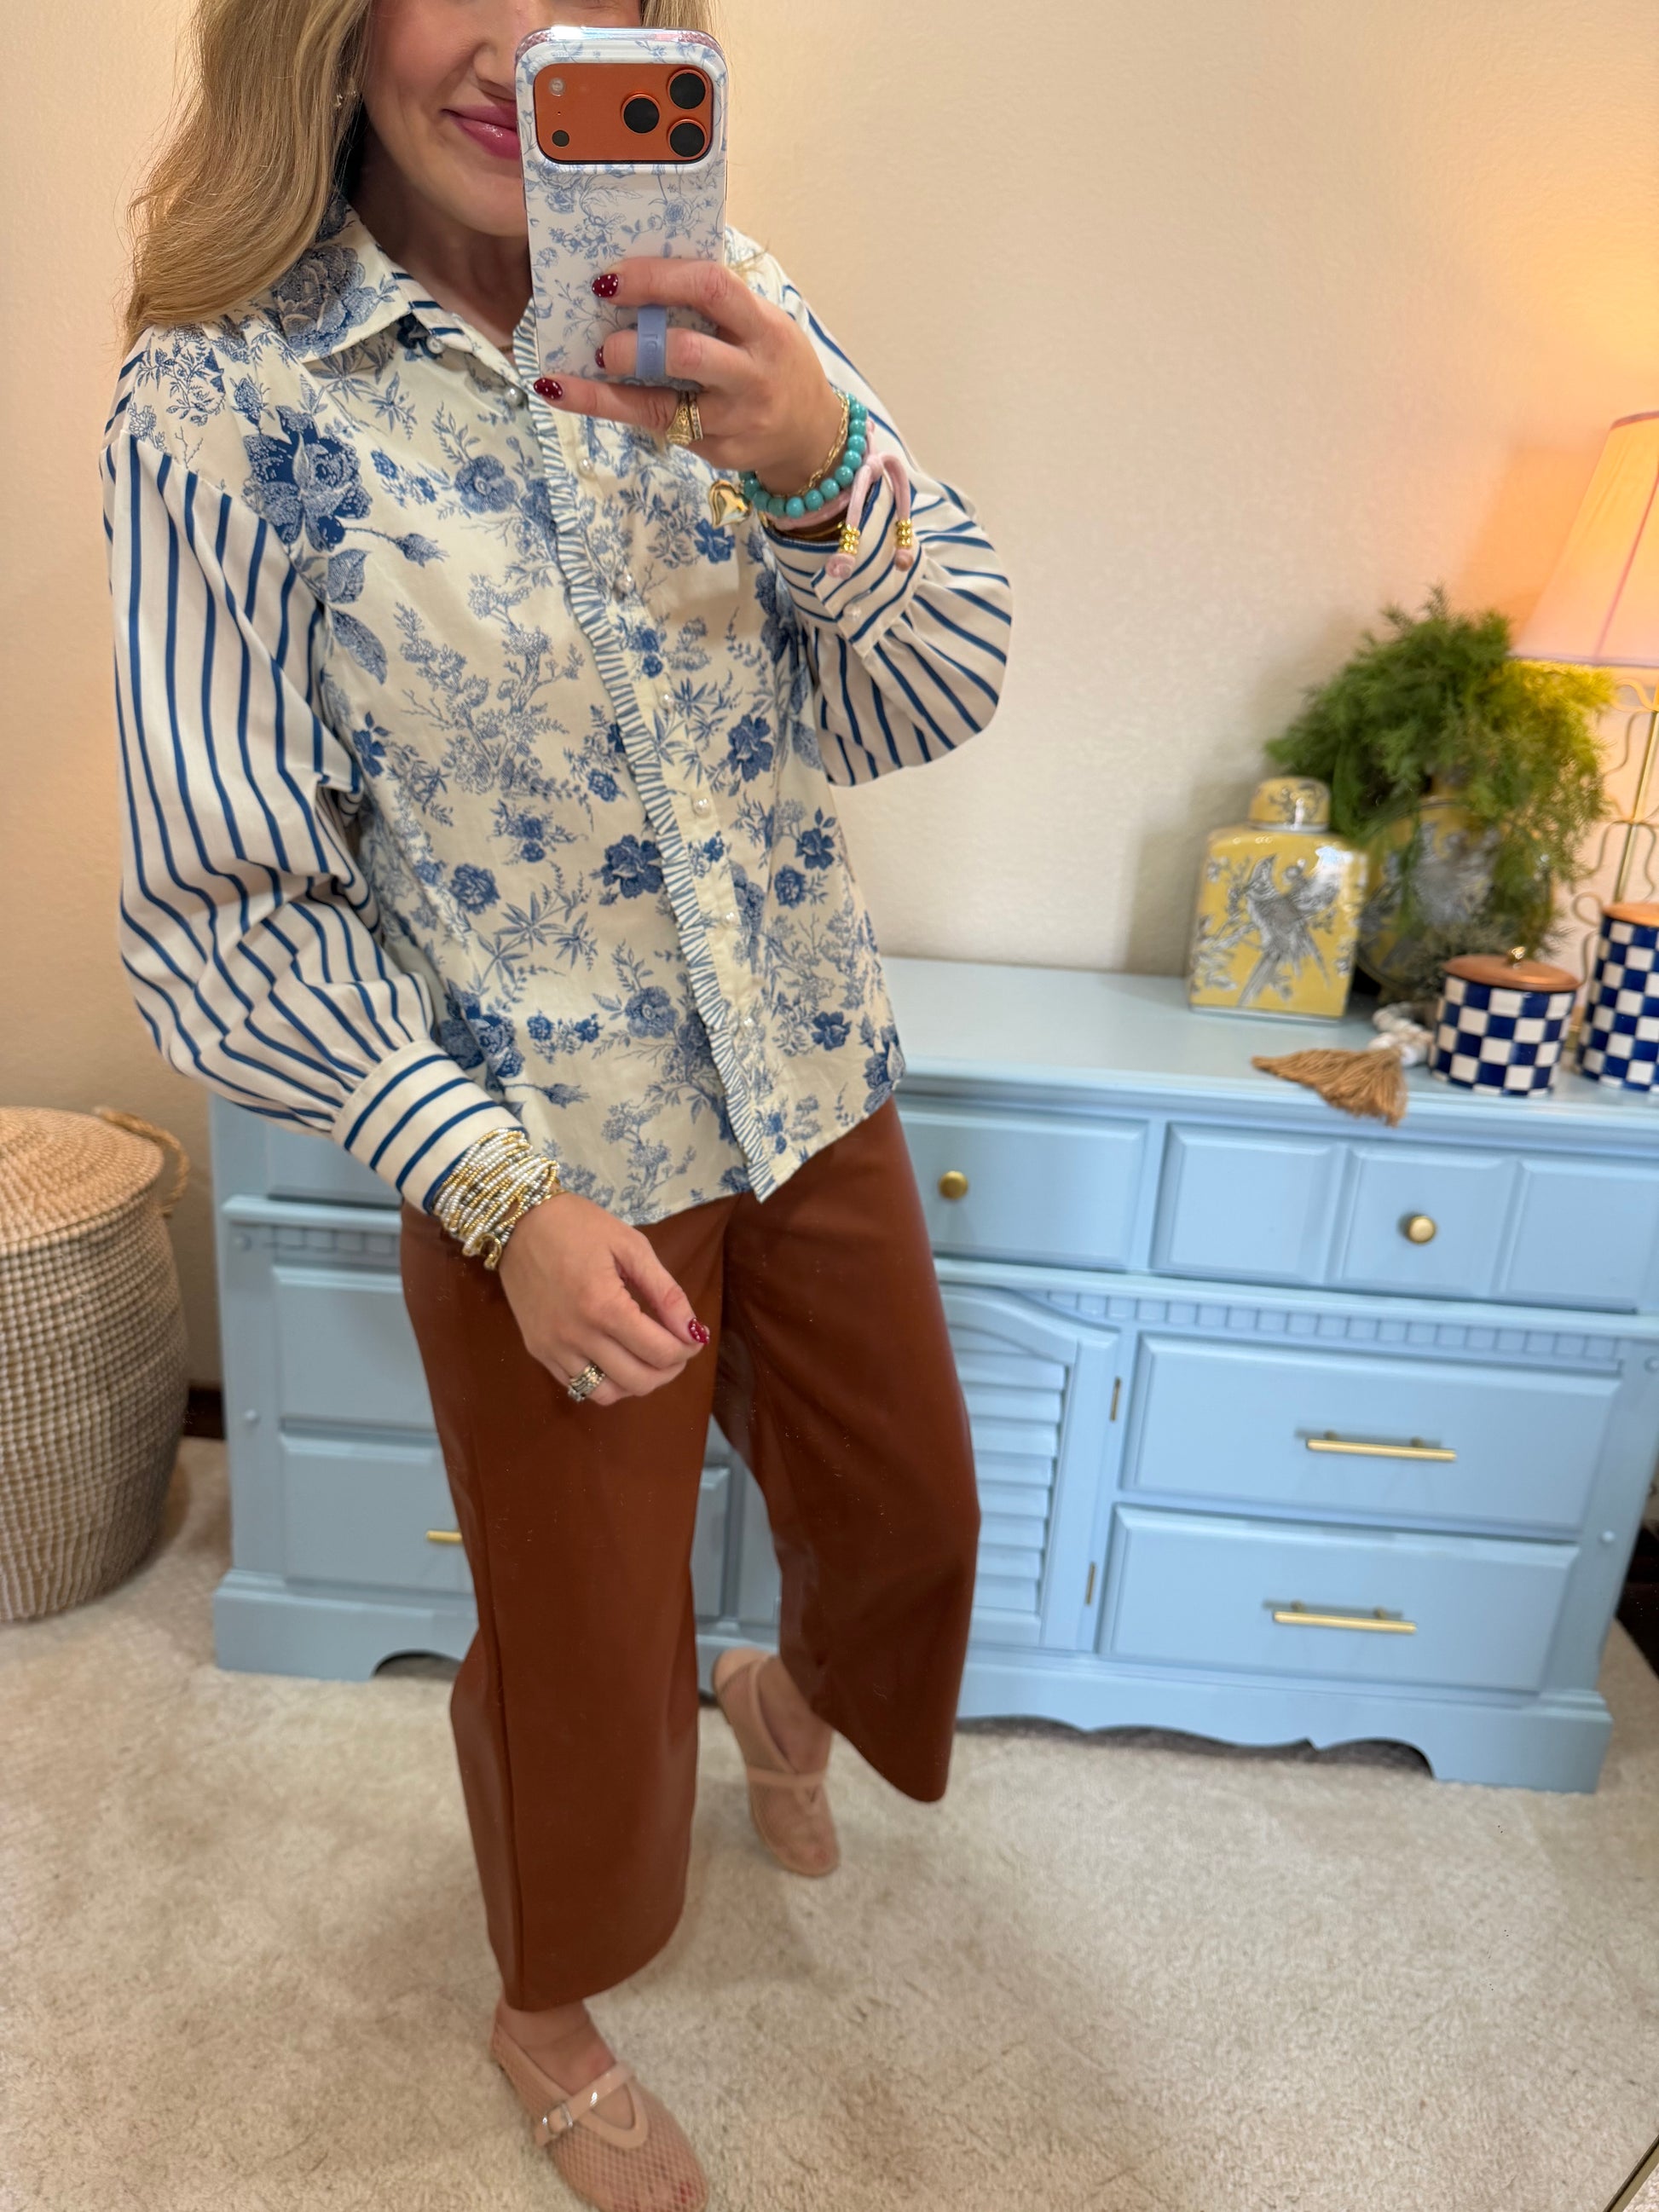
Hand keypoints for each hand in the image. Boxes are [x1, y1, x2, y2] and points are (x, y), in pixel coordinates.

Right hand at [497, 1190, 708, 1408]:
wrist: (517, 1221)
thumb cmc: (578, 1225)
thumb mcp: (631, 1246)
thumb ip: (665, 1292)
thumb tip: (693, 1330)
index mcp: (604, 1306)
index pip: (659, 1352)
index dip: (686, 1350)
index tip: (694, 1337)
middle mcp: (577, 1336)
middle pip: (638, 1381)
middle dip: (668, 1370)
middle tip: (676, 1349)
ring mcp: (553, 1348)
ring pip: (607, 1394)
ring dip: (636, 1383)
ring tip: (646, 1358)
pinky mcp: (537, 1350)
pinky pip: (577, 1387)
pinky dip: (604, 1382)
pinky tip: (615, 1359)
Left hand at [537, 257, 844, 495]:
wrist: (812, 437)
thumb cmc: (775, 365)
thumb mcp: (762, 324)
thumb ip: (717, 304)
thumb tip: (642, 274)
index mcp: (764, 328)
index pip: (711, 287)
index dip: (657, 278)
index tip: (611, 277)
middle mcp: (752, 375)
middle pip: (687, 352)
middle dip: (634, 342)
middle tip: (601, 338)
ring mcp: (735, 420)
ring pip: (662, 405)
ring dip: (611, 388)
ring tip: (578, 371)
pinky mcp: (717, 451)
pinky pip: (659, 428)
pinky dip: (612, 409)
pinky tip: (573, 394)